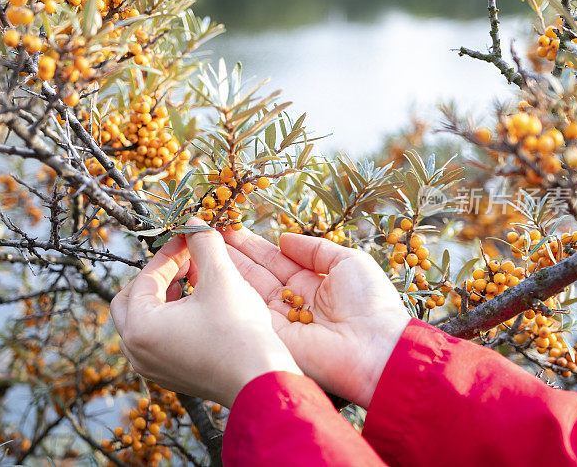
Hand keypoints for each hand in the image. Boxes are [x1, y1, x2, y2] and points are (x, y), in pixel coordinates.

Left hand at [110, 219, 300, 406]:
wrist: (262, 380)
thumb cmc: (238, 332)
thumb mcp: (221, 278)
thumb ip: (203, 243)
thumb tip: (194, 222)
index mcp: (140, 327)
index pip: (146, 277)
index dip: (169, 253)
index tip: (189, 238)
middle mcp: (137, 351)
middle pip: (132, 300)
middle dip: (159, 275)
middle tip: (186, 261)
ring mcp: (151, 367)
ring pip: (144, 321)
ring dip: (165, 296)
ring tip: (195, 281)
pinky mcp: (169, 376)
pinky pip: (157, 340)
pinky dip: (171, 318)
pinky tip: (199, 307)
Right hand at [222, 228, 409, 406]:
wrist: (376, 350)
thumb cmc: (371, 303)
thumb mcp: (348, 262)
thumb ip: (315, 249)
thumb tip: (284, 239)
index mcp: (313, 285)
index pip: (275, 261)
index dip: (253, 245)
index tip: (231, 227)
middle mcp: (292, 303)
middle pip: (255, 274)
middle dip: (232, 252)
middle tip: (206, 231)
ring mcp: (279, 321)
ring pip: (246, 289)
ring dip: (224, 267)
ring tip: (201, 243)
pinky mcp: (270, 336)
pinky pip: (246, 308)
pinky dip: (228, 289)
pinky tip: (209, 269)